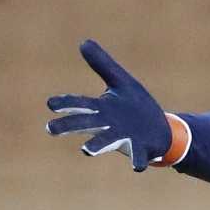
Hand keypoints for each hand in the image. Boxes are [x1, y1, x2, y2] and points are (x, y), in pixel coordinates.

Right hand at [45, 40, 174, 170]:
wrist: (160, 131)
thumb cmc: (135, 107)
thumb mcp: (119, 81)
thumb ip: (102, 64)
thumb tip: (83, 42)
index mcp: (102, 108)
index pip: (80, 104)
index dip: (66, 104)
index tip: (50, 103)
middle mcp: (110, 124)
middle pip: (86, 123)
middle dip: (69, 125)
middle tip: (49, 128)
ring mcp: (125, 137)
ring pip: (107, 140)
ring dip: (96, 145)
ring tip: (85, 150)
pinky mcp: (142, 148)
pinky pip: (138, 156)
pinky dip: (137, 161)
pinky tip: (137, 167)